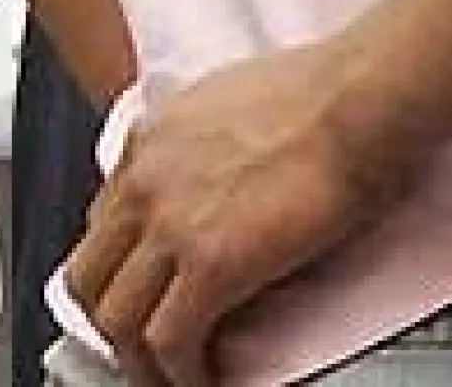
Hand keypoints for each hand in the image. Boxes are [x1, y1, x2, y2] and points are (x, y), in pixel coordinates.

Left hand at [66, 46, 398, 385]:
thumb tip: (225, 171)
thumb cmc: (329, 92)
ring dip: (139, 359)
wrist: (361, 99)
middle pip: (90, 275)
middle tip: (139, 344)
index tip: (141, 289)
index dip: (120, 269)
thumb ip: (210, 140)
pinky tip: (202, 379)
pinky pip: (170, 341)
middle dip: (110, 319)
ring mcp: (172, 223)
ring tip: (170, 377)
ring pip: (117, 318)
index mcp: (154, 140)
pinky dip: (181, 373)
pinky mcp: (212, 263)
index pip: (104, 221)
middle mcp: (147, 180)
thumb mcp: (239, 99)